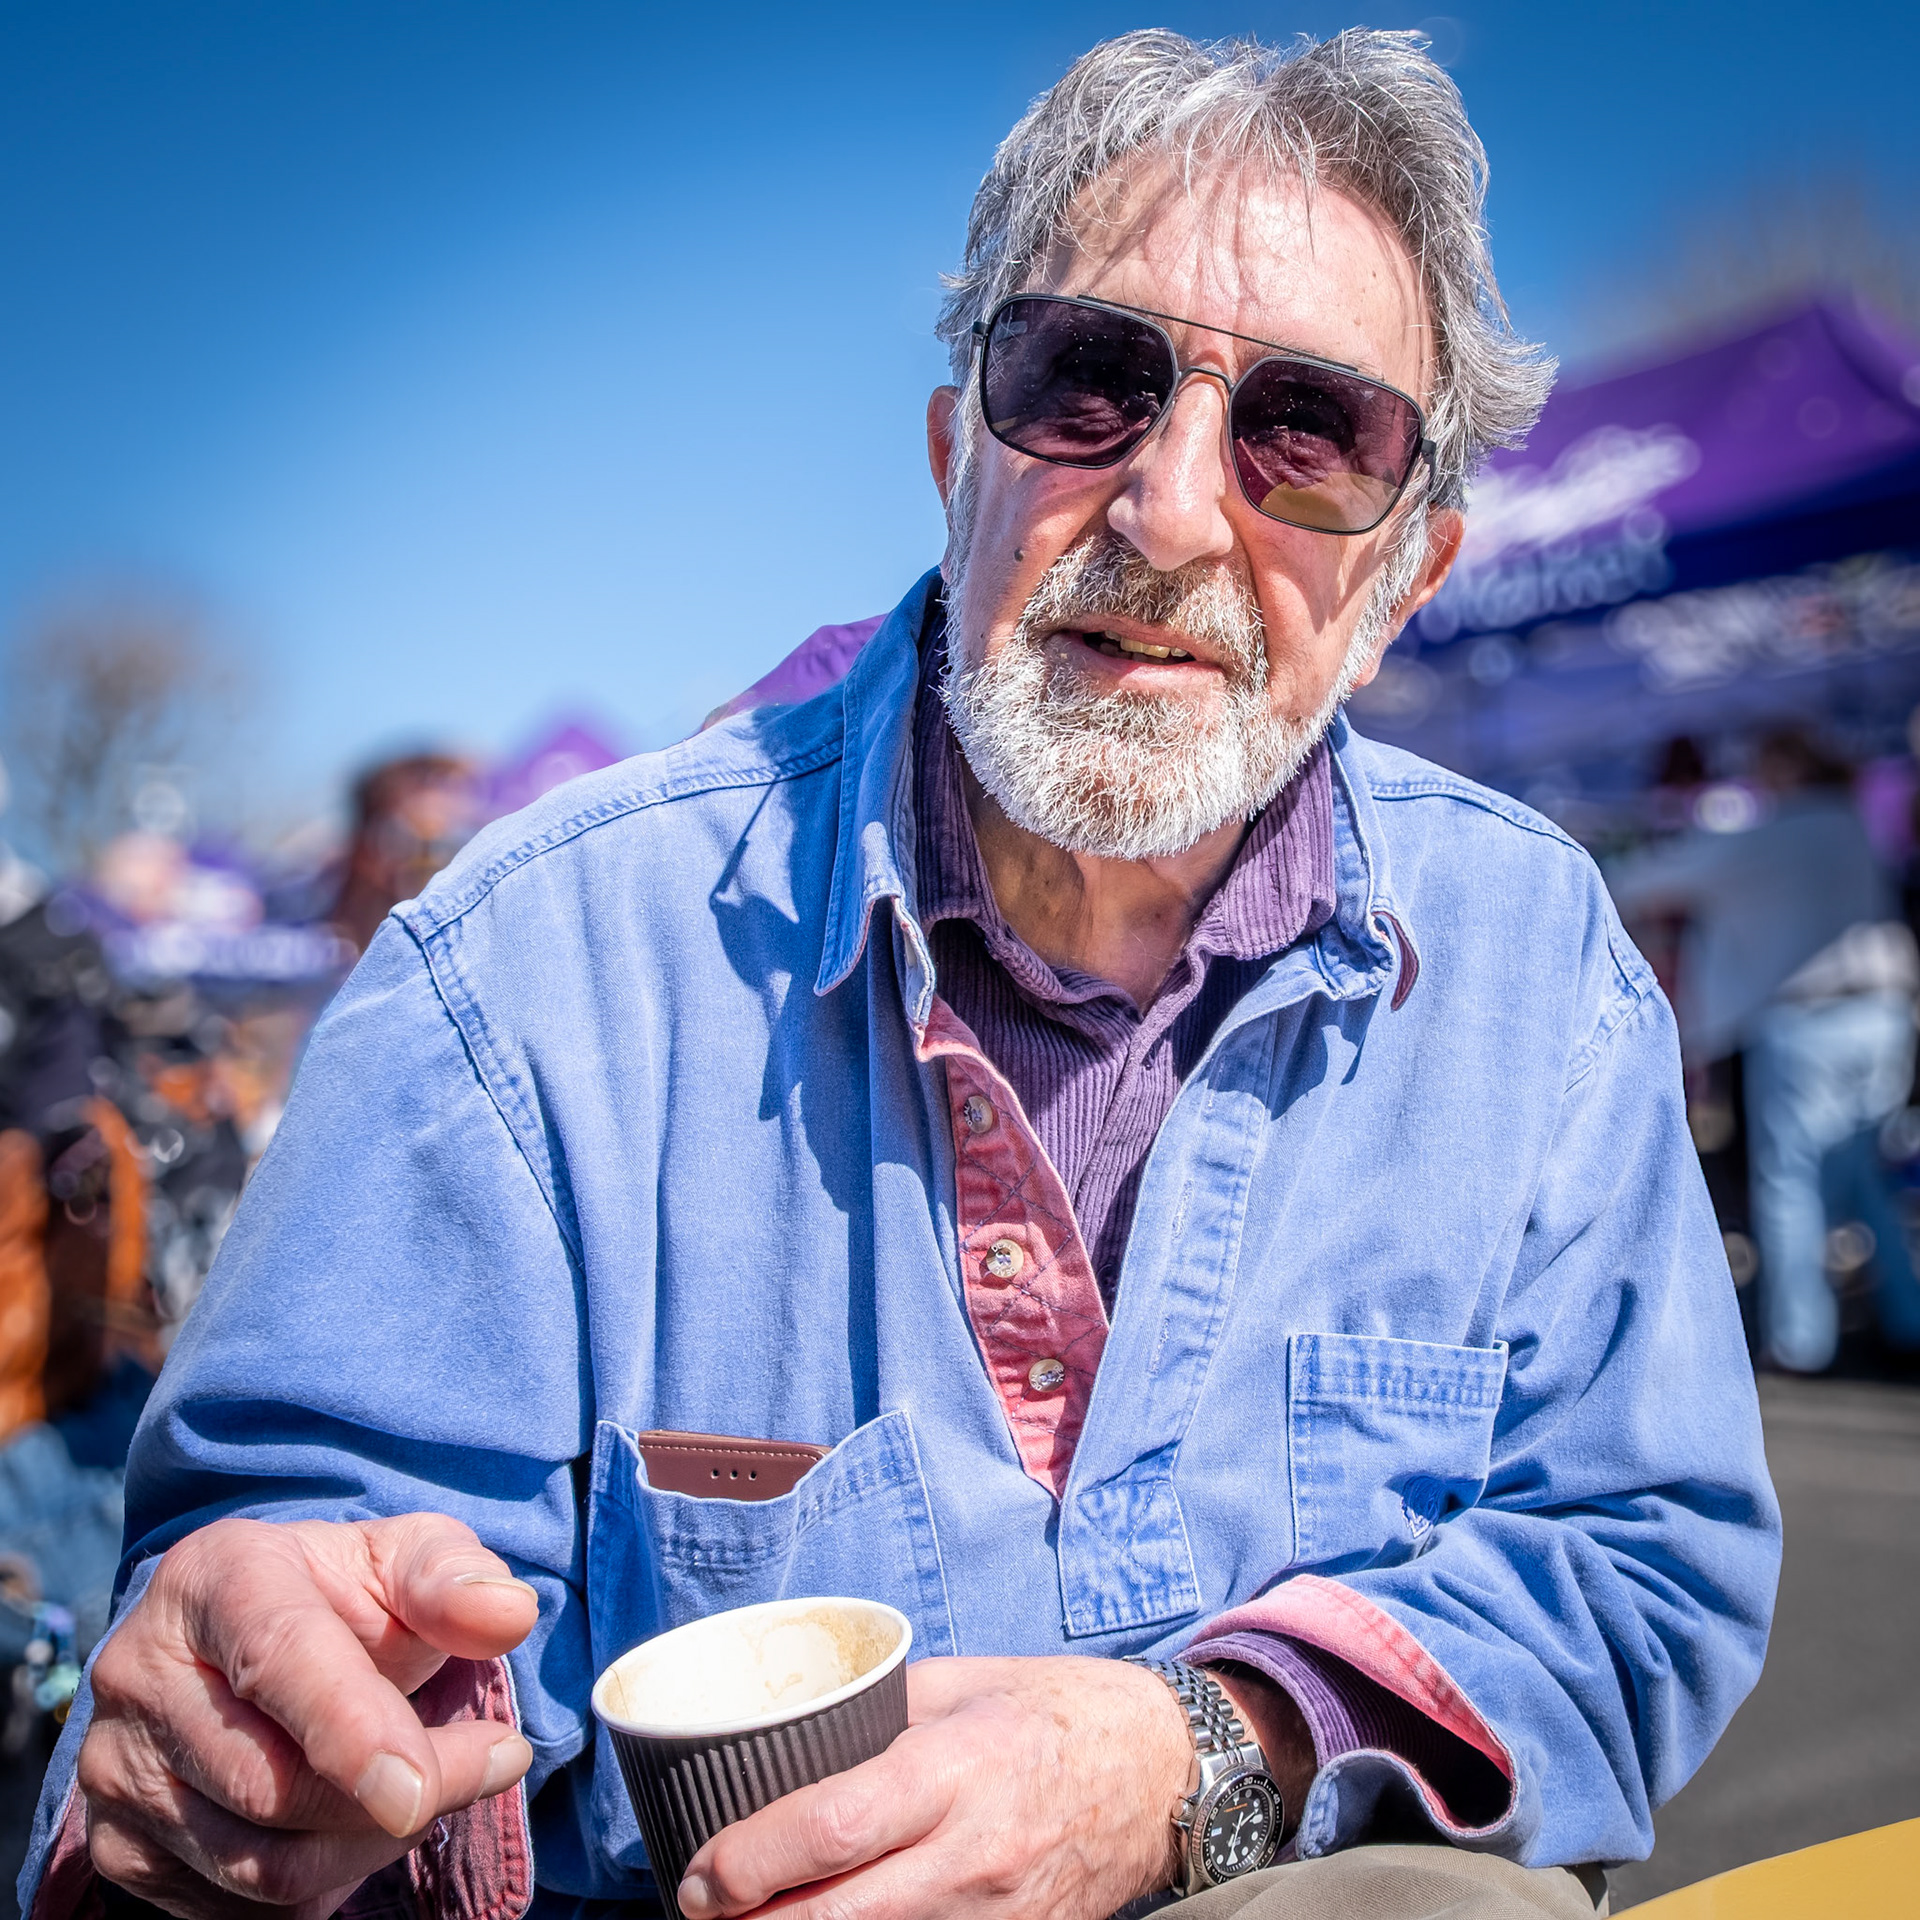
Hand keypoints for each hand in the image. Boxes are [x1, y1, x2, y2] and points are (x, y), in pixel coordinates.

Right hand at [79, 1512, 538, 1919]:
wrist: (252, 1638)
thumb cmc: (345, 1596)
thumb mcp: (406, 1560)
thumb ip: (455, 1582)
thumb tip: (508, 1613)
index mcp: (217, 1576)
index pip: (279, 1659)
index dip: (352, 1730)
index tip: (419, 1790)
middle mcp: (143, 1670)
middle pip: (271, 1783)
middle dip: (402, 1795)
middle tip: (492, 1764)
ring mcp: (115, 1765)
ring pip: (254, 1861)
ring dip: (366, 1849)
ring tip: (424, 1794)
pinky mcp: (116, 1843)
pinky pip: (226, 1909)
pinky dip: (315, 1888)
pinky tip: (357, 1832)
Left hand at [676, 1654, 1193, 1919]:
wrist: (1164, 1772)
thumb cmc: (1056, 1710)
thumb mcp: (961, 1684)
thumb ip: (875, 1714)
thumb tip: (785, 1735)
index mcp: (958, 1767)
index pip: (834, 1828)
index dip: (751, 1860)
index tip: (700, 1870)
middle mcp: (976, 1854)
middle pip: (837, 1918)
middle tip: (703, 1907)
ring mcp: (997, 1917)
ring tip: (753, 1917)